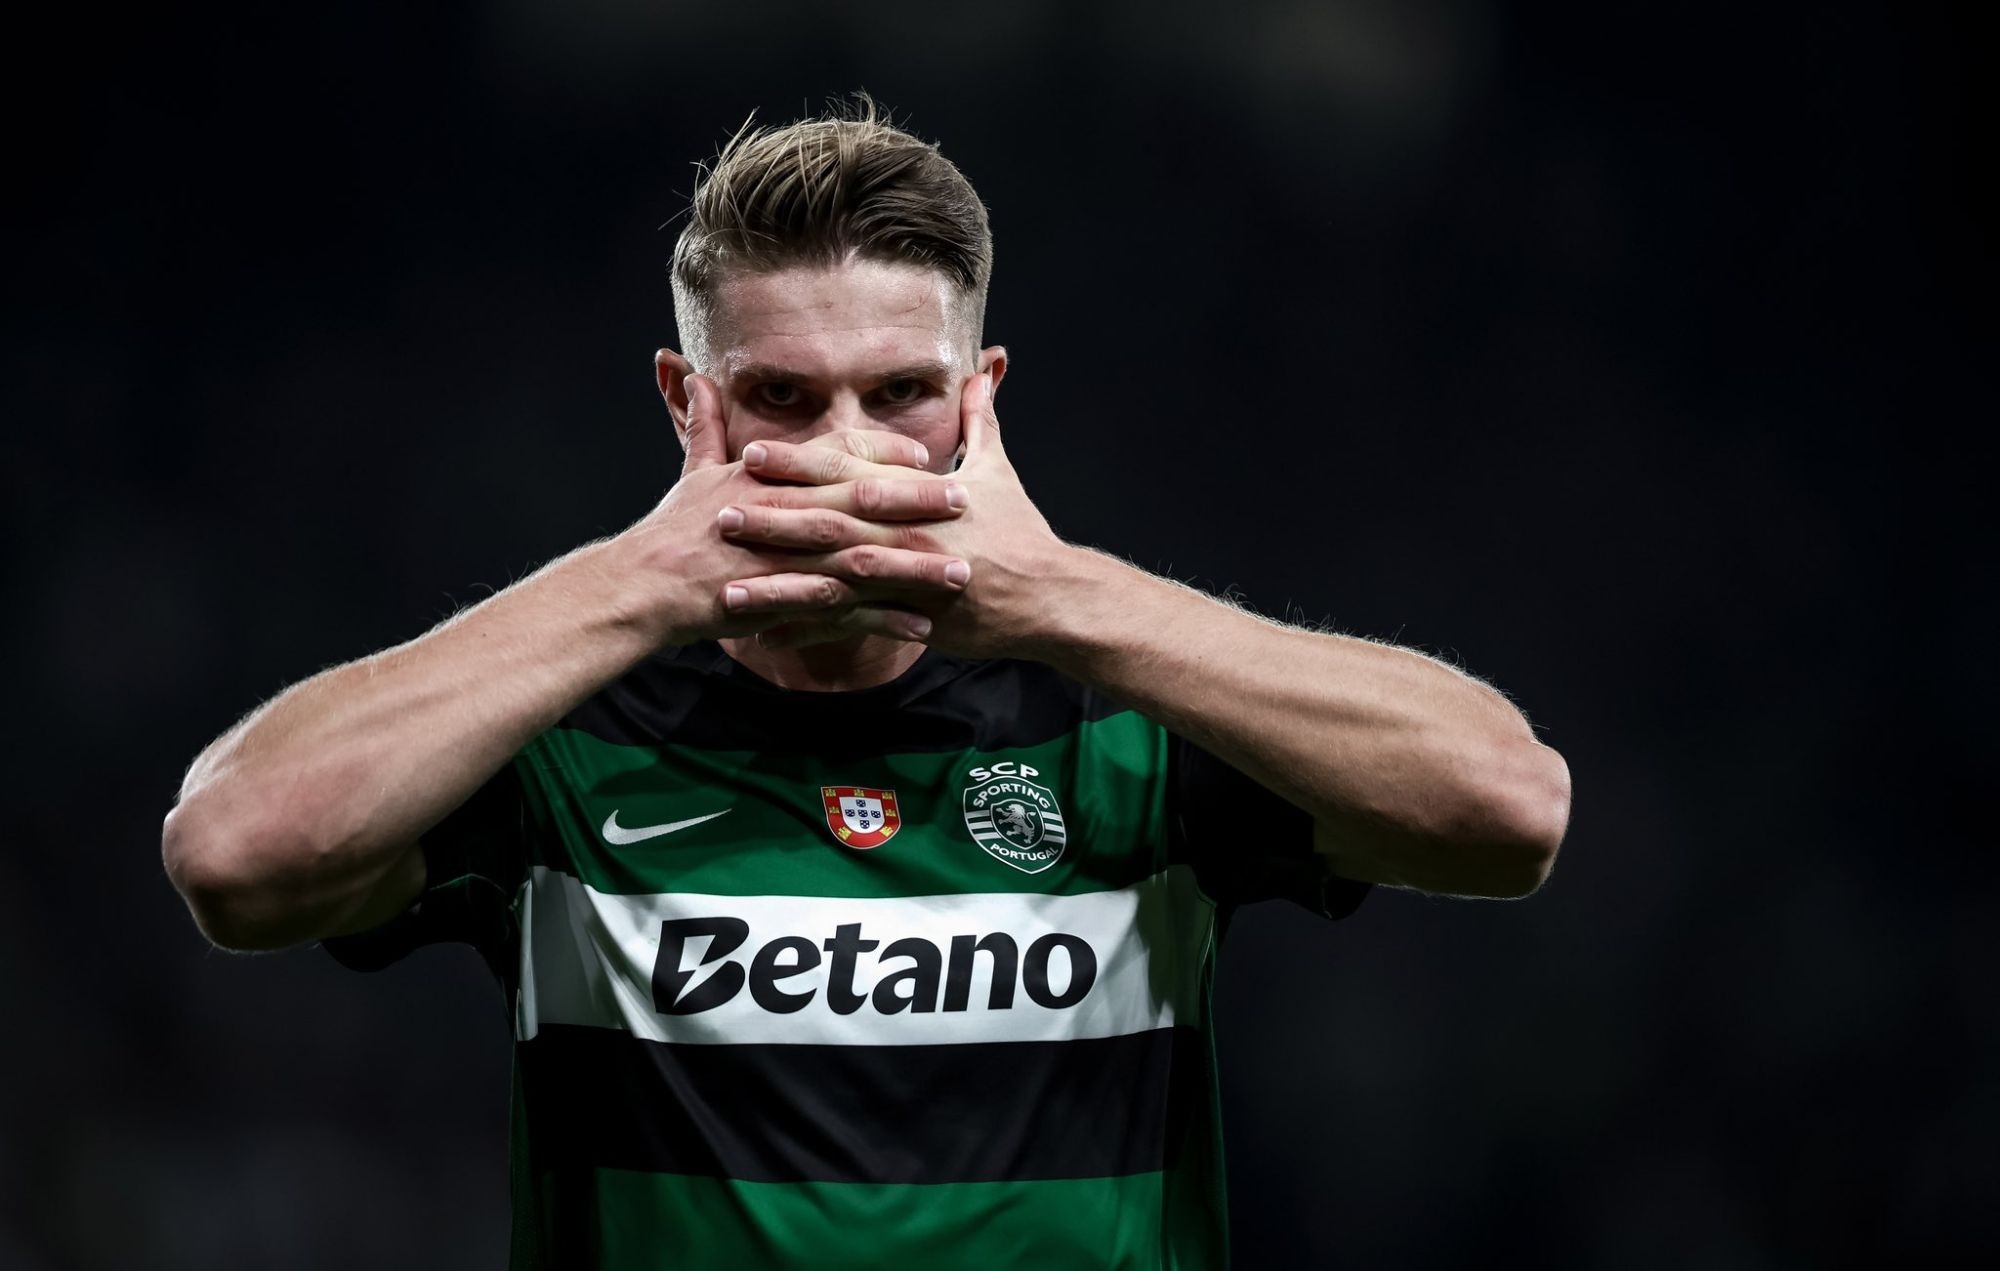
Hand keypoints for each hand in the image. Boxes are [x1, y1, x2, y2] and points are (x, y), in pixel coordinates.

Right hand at [616, 374, 973, 646]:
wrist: (644, 585)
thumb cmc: (670, 529)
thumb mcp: (692, 472)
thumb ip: (705, 427)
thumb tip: (694, 376)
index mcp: (772, 476)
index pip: (839, 454)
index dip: (885, 455)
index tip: (926, 460)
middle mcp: (787, 510)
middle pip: (866, 500)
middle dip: (920, 503)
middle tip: (966, 503)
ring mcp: (789, 557)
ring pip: (867, 558)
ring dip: (917, 567)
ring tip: (961, 573)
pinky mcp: (787, 602)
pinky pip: (847, 613)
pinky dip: (885, 620)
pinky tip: (922, 628)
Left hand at [717, 370, 1072, 657]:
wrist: (1050, 595)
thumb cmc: (1022, 531)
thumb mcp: (1000, 470)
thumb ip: (981, 420)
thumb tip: (981, 371)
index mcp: (917, 491)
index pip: (847, 468)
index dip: (797, 461)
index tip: (752, 453)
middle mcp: (906, 530)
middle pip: (829, 519)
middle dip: (773, 515)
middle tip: (719, 510)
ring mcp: (908, 577)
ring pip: (832, 577)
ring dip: (779, 580)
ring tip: (729, 583)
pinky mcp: (912, 618)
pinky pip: (852, 628)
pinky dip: (809, 632)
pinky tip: (767, 638)